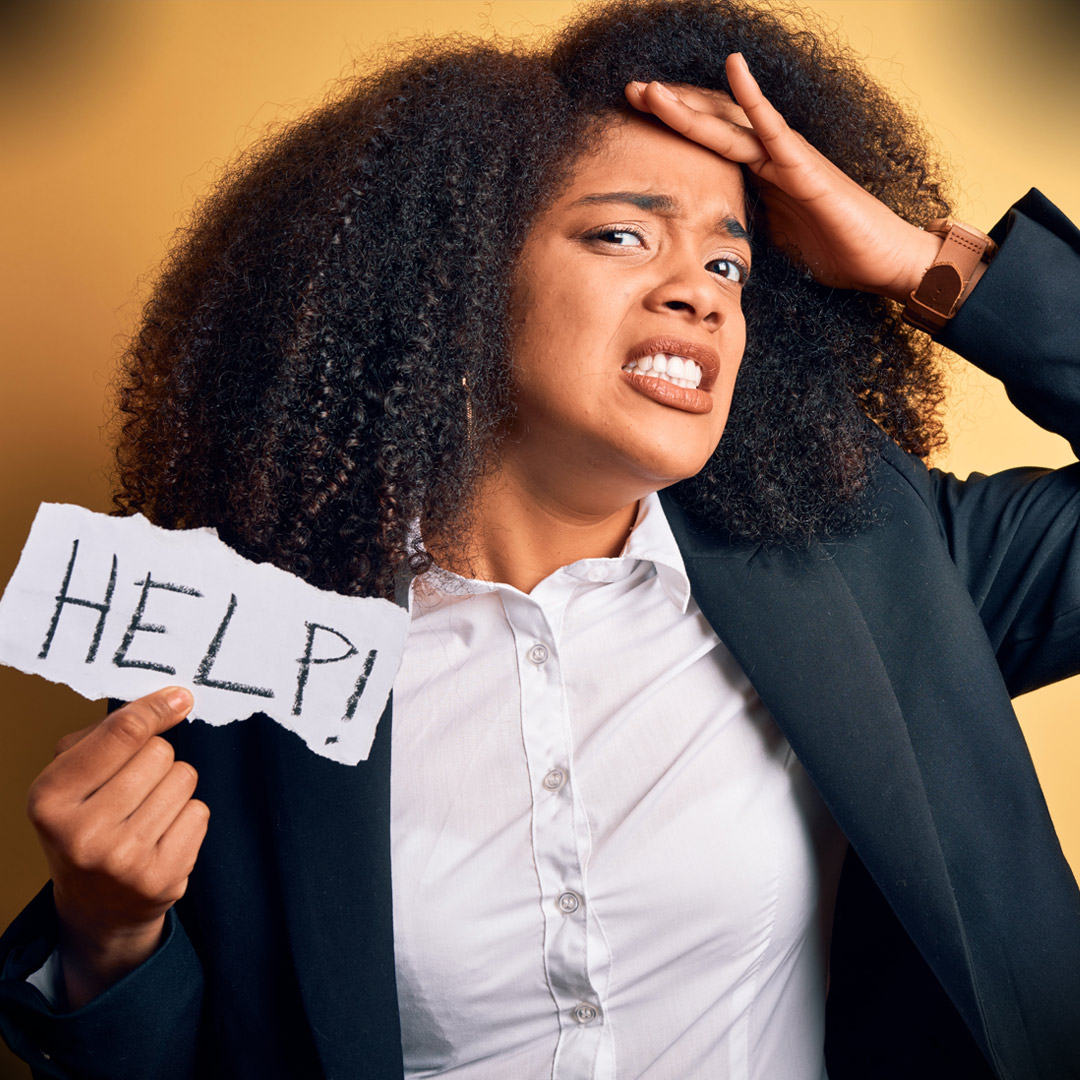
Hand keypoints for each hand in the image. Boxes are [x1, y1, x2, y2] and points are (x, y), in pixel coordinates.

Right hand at [27, 687, 207, 1007]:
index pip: (121, 733)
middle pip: (160, 753)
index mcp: (50, 799)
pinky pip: (200, 812)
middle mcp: (81, 834)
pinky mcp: (161, 879)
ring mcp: (122, 861)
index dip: (155, 708)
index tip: (179, 697)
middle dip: (156, 760)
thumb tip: (175, 700)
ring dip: (174, 787)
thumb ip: (109, 733)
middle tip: (135, 788)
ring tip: (147, 813)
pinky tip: (162, 837)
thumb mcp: (72, 777)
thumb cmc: (87, 822)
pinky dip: (187, 817)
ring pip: (184, 778)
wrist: (96, 907)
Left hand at [625, 54, 942, 302]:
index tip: (635, 120)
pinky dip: (752, 97)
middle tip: (631, 92)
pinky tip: (734, 67)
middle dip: (670, 109)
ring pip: (730, 123)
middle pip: (711, 124)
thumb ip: (746, 228)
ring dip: (690, 105)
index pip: (708, 144)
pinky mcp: (806, 167)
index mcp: (759, 177)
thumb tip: (711, 242)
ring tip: (653, 89)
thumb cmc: (834, 250)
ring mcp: (787, 158)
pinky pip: (773, 127)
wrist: (881, 261)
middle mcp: (769, 158)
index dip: (674, 129)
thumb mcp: (772, 241)